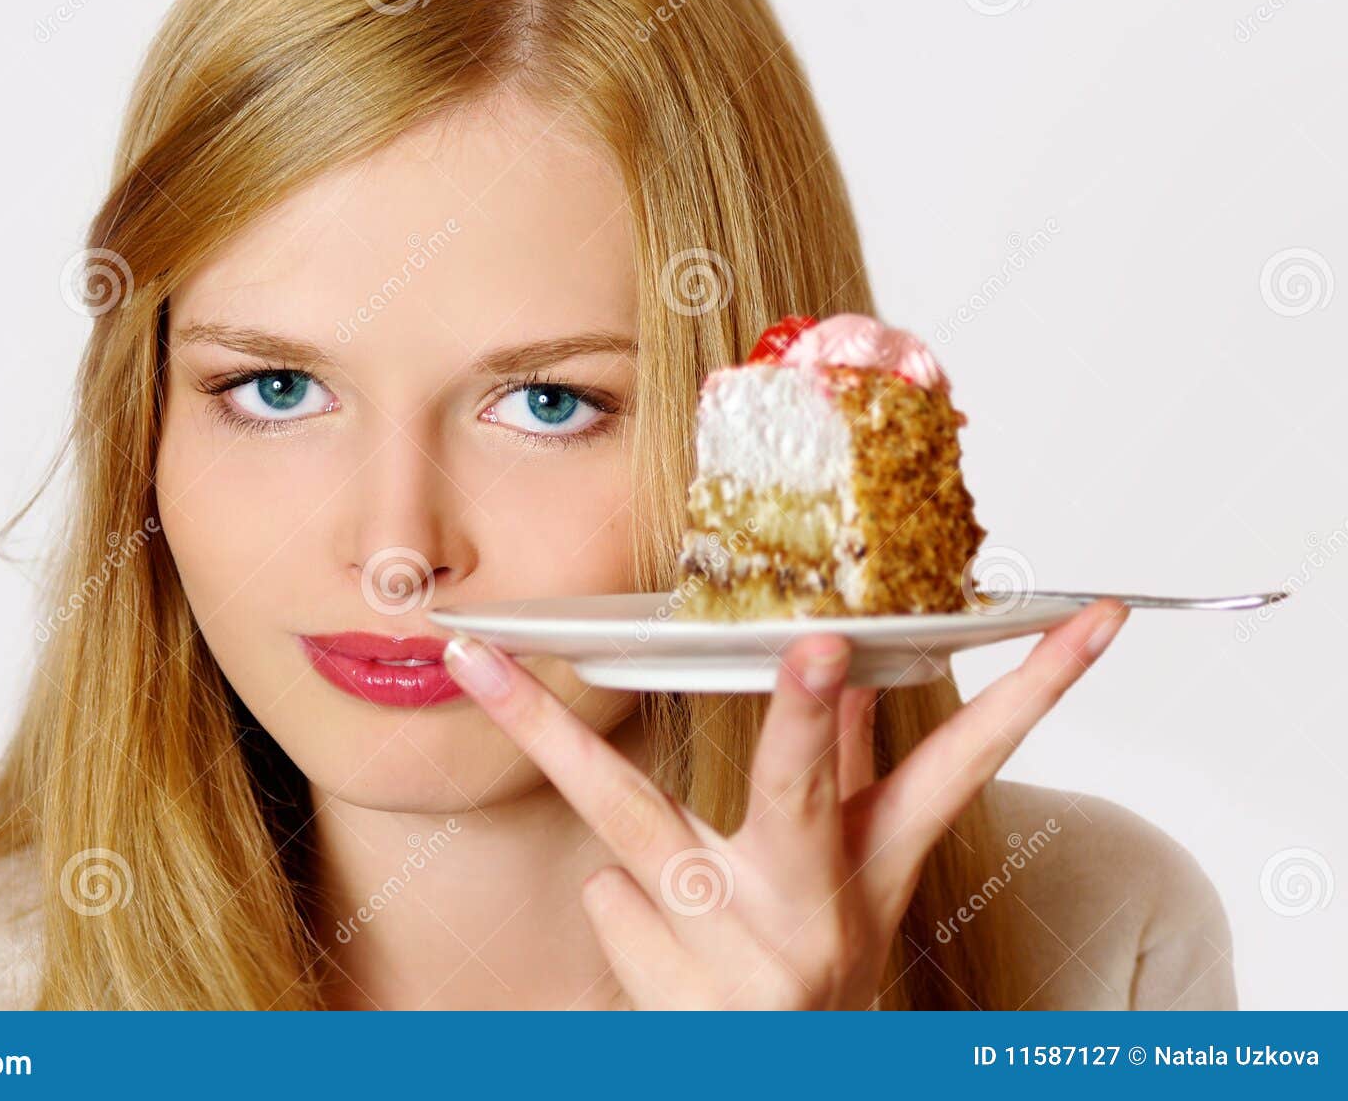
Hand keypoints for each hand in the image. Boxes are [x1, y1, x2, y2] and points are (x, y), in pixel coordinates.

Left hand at [440, 597, 1128, 1008]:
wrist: (787, 1083)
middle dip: (811, 714)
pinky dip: (625, 918)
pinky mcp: (676, 1008)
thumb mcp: (845, 888)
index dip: (1023, 696)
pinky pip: (606, 906)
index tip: (1076, 620)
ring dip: (597, 805)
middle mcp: (818, 921)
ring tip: (631, 844)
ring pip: (632, 838)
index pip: (961, 769)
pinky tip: (664, 957)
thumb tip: (848, 672)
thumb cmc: (806, 971)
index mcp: (872, 874)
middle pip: (805, 796)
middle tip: (822, 645)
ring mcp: (745, 971)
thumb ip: (842, 777)